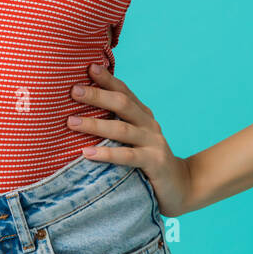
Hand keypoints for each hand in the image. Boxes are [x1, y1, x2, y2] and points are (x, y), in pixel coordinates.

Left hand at [66, 62, 194, 216]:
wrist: (181, 186)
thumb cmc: (147, 160)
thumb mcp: (134, 138)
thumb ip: (116, 124)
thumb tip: (78, 112)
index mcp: (143, 115)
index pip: (124, 91)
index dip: (107, 79)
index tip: (89, 67)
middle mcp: (149, 124)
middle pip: (122, 104)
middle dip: (97, 96)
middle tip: (74, 90)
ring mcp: (153, 142)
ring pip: (121, 129)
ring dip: (95, 125)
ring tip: (71, 122)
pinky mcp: (155, 162)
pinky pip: (128, 156)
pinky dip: (107, 154)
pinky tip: (87, 153)